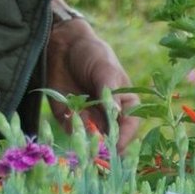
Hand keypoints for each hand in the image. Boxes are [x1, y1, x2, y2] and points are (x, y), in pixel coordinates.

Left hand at [45, 16, 141, 151]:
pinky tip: (67, 110)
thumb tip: (116, 113)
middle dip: (102, 145)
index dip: (124, 138)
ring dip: (84, 137)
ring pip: (90, 139)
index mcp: (125, 103)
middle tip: (94, 147)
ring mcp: (89, 117)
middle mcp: (108, 115)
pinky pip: (70, 130)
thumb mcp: (105, 69)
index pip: (130, 126)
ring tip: (79, 120)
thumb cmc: (93, 54)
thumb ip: (110, 92)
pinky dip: (69, 125)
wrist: (64, 45)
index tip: (115, 146)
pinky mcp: (69, 117)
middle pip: (110, 139)